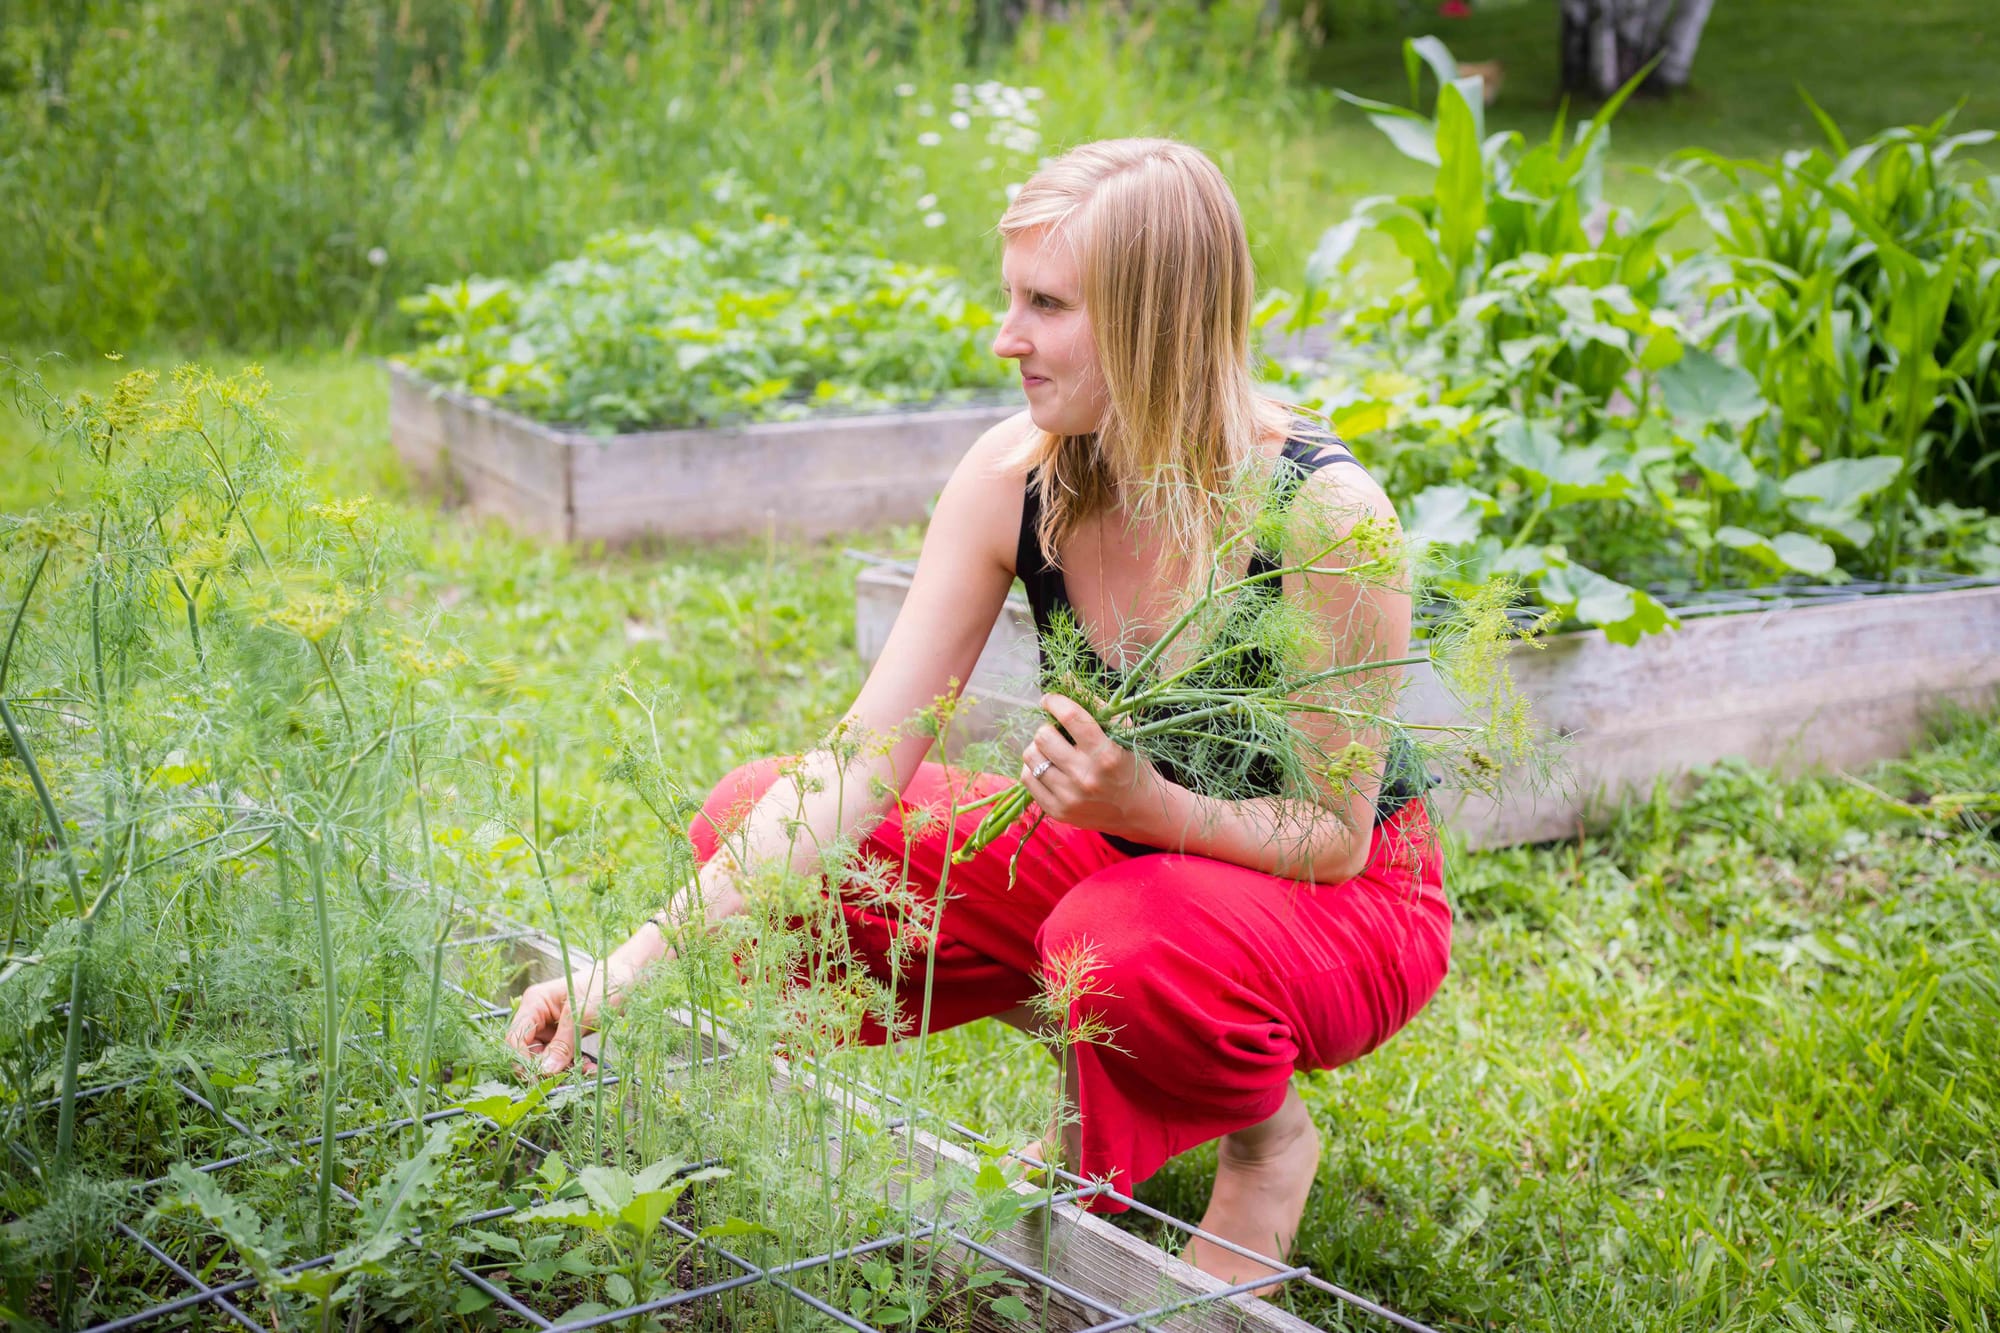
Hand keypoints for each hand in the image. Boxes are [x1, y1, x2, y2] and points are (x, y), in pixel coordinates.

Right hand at [504, 862, 746, 1074]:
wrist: (632, 976)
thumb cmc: (606, 984)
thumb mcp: (582, 1016)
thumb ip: (562, 1045)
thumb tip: (544, 1071)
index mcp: (535, 1003)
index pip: (514, 1039)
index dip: (522, 1062)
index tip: (540, 1078)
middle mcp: (539, 1014)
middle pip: (527, 1051)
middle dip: (545, 1068)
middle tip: (565, 1079)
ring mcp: (552, 1025)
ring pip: (545, 1057)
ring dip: (562, 1069)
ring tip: (585, 1071)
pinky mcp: (567, 1033)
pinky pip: (562, 1056)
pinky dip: (573, 1064)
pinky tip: (588, 1066)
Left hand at [1020, 693, 1160, 838]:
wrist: (1140, 810)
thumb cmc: (1131, 764)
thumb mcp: (1123, 732)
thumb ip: (1095, 704)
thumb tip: (1066, 677)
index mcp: (1107, 754)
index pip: (1070, 717)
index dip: (1054, 702)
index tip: (1050, 700)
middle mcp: (1086, 777)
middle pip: (1043, 736)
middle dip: (1048, 728)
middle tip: (1057, 732)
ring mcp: (1070, 797)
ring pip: (1031, 756)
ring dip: (1039, 748)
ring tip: (1054, 750)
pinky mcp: (1058, 811)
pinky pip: (1027, 778)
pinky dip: (1034, 768)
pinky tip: (1050, 767)